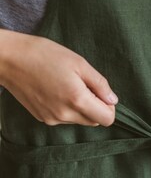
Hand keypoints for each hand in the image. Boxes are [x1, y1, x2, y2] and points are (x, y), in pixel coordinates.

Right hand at [0, 29, 117, 126]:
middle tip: (85, 87)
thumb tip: (113, 100)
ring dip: (82, 108)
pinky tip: (58, 92)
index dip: (109, 108)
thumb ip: (100, 84)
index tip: (101, 94)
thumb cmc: (44, 55)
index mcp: (77, 100)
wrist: (9, 59)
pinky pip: (66, 119)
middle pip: (95, 121)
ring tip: (69, 87)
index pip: (107, 119)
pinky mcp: (44, 119)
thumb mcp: (79, 63)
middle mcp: (65, 115)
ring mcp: (53, 119)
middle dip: (96, 107)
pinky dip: (68, 109)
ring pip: (81, 120)